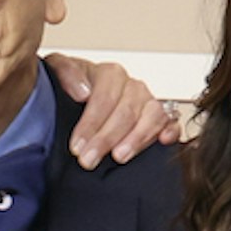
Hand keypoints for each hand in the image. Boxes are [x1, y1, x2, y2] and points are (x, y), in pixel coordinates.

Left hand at [49, 53, 184, 167]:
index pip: (104, 98)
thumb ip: (66, 73)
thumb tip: (82, 92)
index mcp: (110, 74)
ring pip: (152, 116)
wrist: (78, 99)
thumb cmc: (71, 89)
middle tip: (89, 160)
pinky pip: (172, 122)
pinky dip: (170, 131)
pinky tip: (162, 141)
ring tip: (119, 157)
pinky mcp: (161, 119)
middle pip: (126, 111)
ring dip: (136, 138)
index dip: (90, 123)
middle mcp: (133, 87)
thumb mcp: (58, 71)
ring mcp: (149, 102)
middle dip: (106, 138)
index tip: (77, 146)